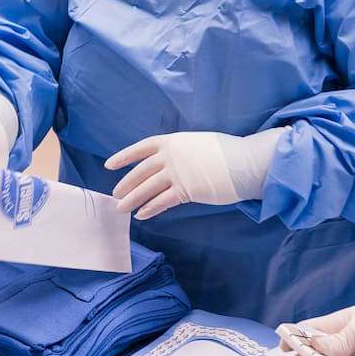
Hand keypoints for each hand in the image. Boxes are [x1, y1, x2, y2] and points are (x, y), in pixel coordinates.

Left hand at [106, 130, 281, 220]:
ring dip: (132, 199)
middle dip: (126, 184)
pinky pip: (162, 201)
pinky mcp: (186, 190)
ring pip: (147, 188)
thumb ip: (182, 151)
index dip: (124, 157)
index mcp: (173, 140)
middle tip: (116, 194)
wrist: (245, 163)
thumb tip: (171, 162)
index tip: (109, 165)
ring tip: (121, 208)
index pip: (141, 148)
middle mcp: (171, 155)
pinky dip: (150, 208)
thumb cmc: (227, 153)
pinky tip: (141, 214)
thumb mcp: (198, 143)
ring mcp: (177, 172)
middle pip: (141, 171)